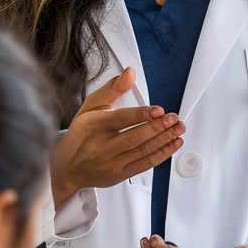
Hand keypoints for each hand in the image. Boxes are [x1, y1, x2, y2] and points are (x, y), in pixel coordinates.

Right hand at [50, 68, 184, 207]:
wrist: (68, 167)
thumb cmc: (81, 134)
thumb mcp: (90, 107)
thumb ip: (112, 89)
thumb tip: (129, 73)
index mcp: (94, 126)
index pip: (121, 119)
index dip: (142, 115)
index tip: (159, 111)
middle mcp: (103, 146)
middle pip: (136, 137)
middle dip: (159, 127)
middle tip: (174, 119)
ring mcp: (112, 162)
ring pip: (143, 151)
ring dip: (165, 140)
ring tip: (178, 130)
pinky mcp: (120, 174)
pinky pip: (145, 164)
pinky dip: (162, 154)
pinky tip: (172, 145)